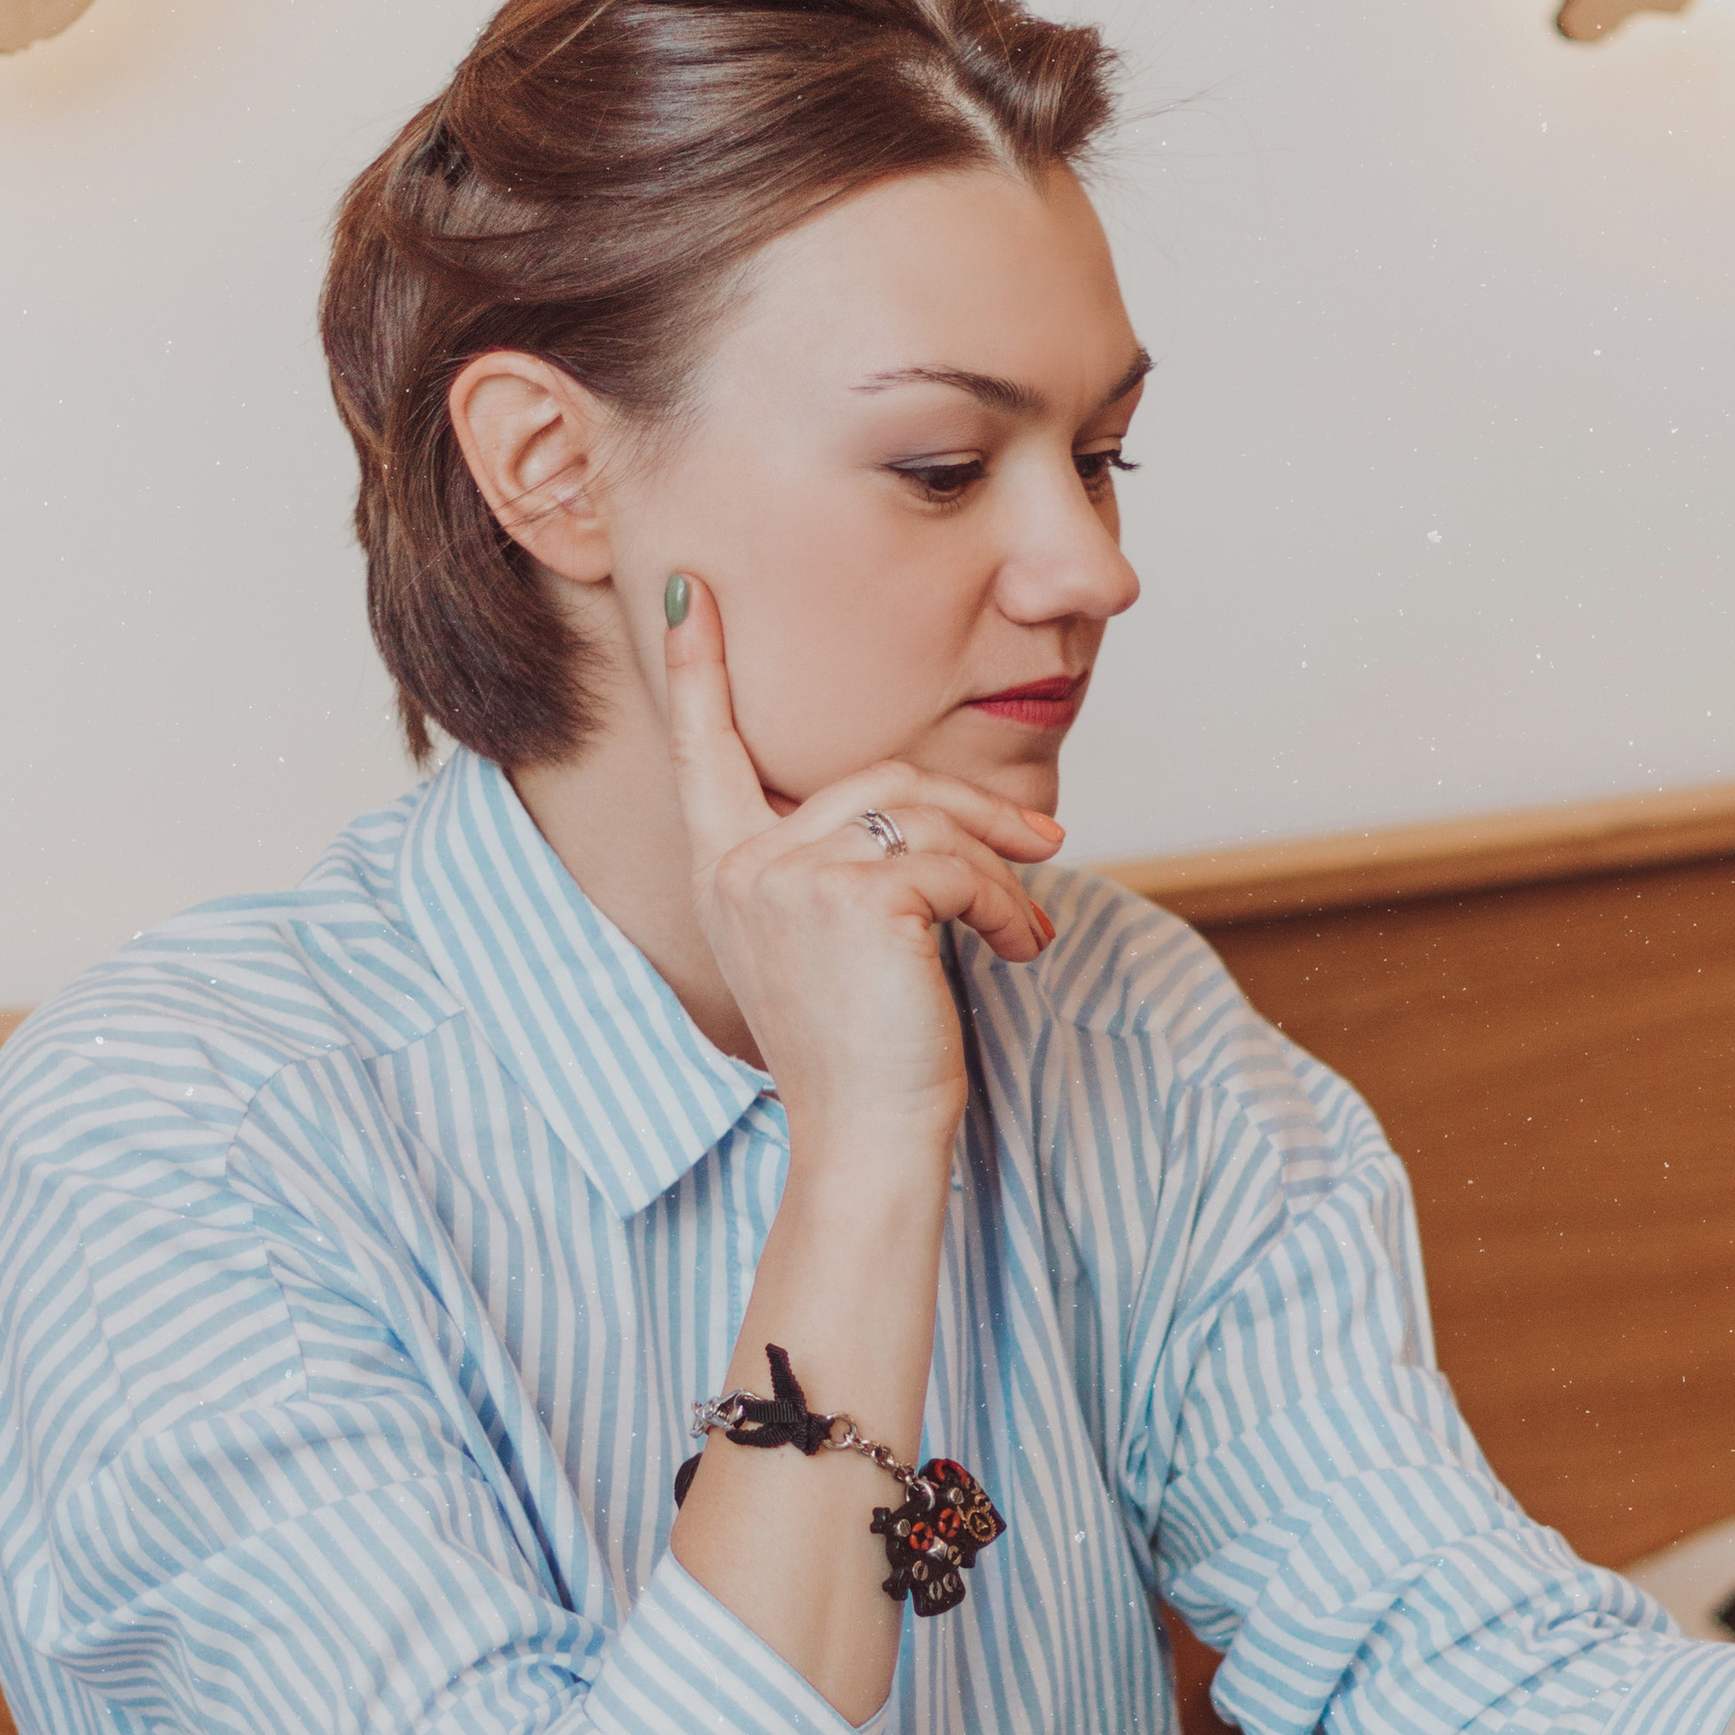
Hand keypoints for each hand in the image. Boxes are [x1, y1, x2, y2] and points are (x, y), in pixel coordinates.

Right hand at [663, 574, 1060, 1150]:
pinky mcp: (858, 898)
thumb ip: (840, 867)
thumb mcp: (829, 945)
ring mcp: (791, 877)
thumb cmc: (861, 1055)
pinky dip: (1006, 903)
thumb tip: (924, 809)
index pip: (703, 750)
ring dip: (1000, 870)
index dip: (696, 669)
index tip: (692, 592)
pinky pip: (957, 865)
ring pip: (927, 820)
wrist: (867, 1141)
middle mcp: (741, 865)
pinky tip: (1019, 949)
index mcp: (723, 869)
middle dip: (974, 810)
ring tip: (1032, 925)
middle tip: (1043, 848)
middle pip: (879, 778)